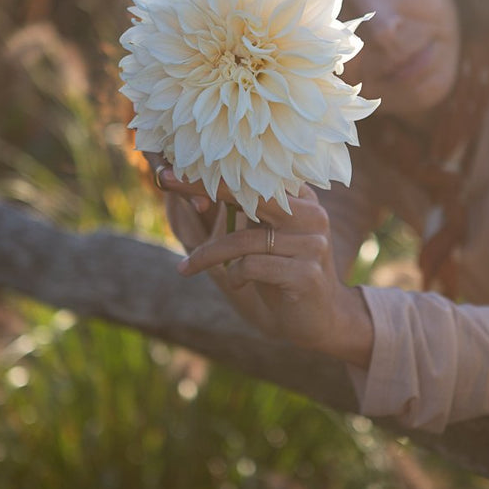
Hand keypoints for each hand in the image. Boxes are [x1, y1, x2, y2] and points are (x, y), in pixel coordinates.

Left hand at [176, 185, 373, 368]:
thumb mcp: (269, 238)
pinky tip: (239, 283)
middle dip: (204, 187)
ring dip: (208, 254)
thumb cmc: (285, 274)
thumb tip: (203, 189)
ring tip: (188, 267)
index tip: (174, 168)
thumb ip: (251, 212)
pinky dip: (236, 275)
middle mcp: (313, 215)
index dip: (216, 172)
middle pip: (251, 195)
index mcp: (304, 199)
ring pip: (245, 239)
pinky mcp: (306, 273)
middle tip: (166, 183)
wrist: (322, 319)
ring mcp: (312, 244)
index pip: (256, 177)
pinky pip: (253, 266)